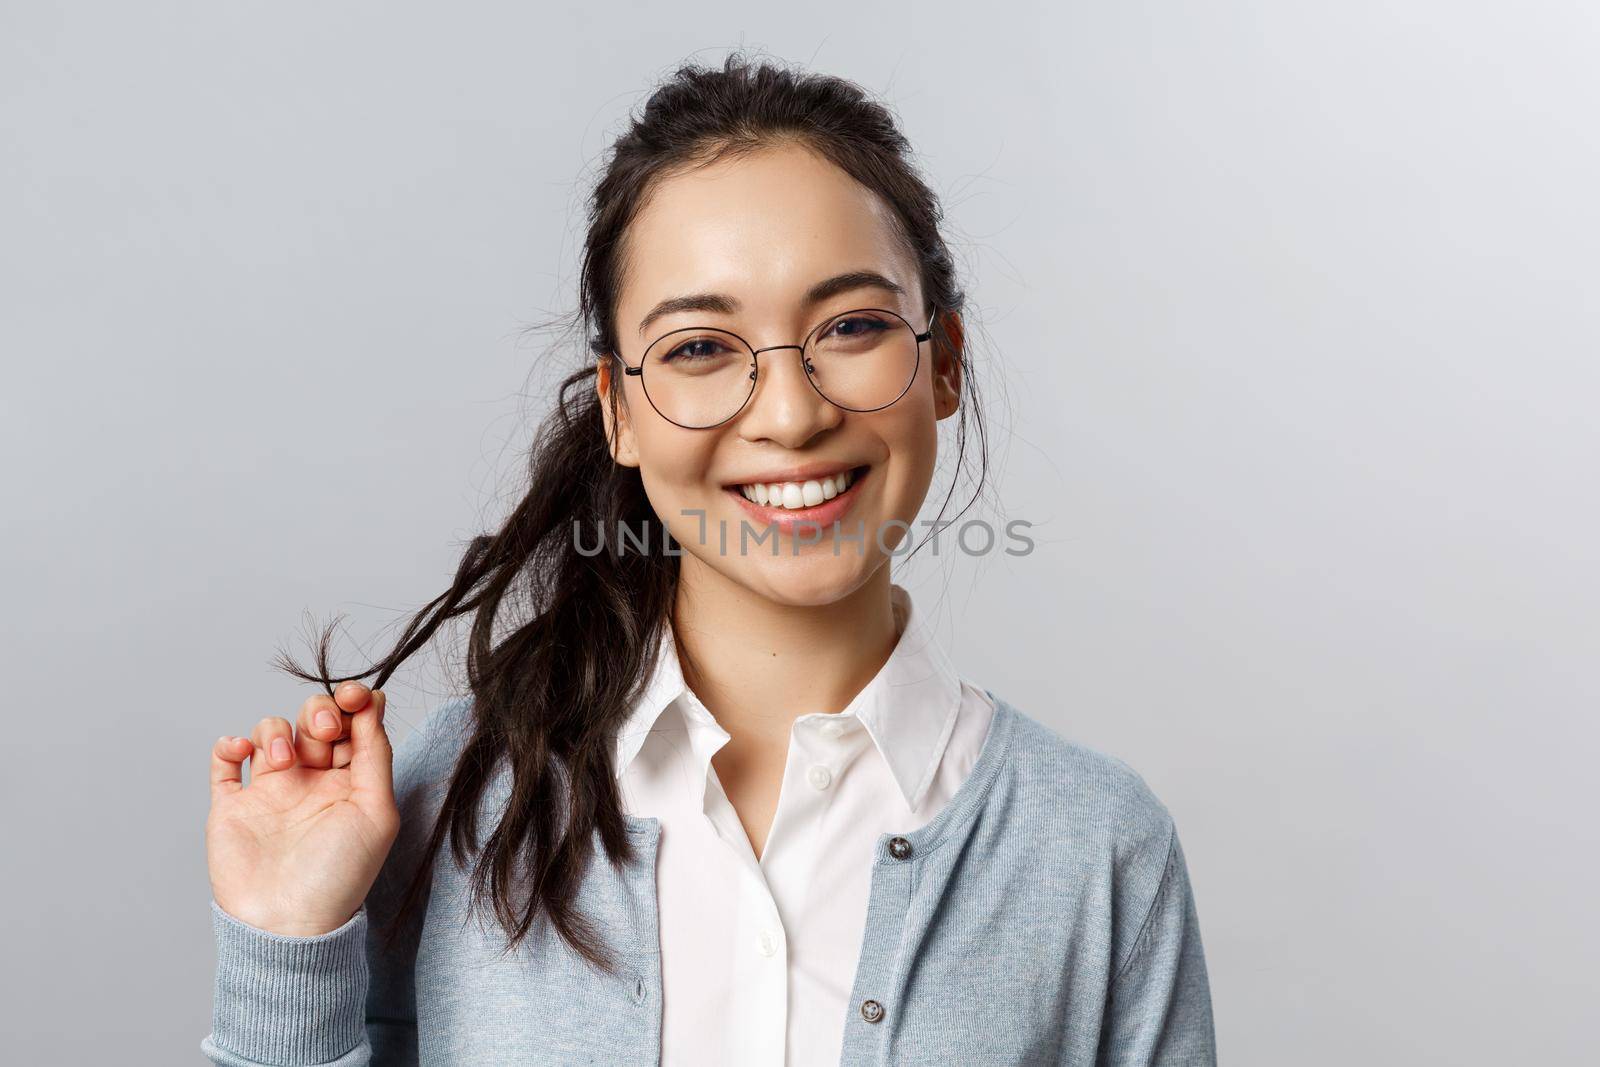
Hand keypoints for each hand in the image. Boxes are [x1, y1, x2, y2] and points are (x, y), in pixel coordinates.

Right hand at [206, 682, 399, 936]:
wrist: (286, 924)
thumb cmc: (339, 875)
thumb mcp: (376, 812)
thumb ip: (375, 756)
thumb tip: (373, 706)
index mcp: (351, 780)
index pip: (355, 723)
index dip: (355, 701)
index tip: (355, 696)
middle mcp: (312, 780)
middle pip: (314, 718)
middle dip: (319, 711)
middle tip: (323, 730)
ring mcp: (270, 790)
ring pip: (271, 731)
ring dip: (276, 729)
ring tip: (283, 760)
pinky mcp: (233, 805)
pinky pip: (225, 761)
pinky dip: (230, 744)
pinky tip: (242, 752)